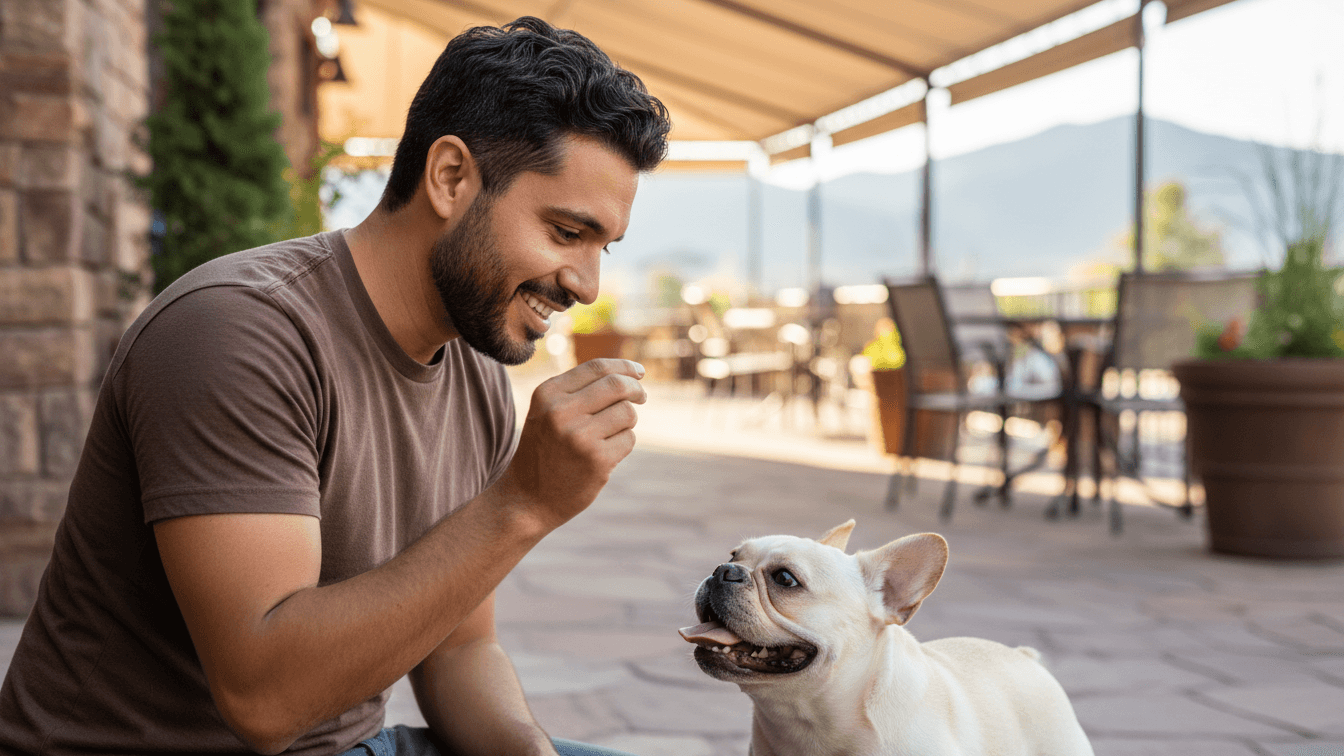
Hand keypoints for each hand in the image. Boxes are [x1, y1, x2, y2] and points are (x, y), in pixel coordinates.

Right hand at [498, 359, 645, 529]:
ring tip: (607, 436)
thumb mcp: (548, 412)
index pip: (598, 367)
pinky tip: (602, 456)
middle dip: (636, 389)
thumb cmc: (545, 450)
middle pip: (617, 385)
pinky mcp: (597, 460)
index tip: (639, 372)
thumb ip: (580, 389)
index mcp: (548, 394)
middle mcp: (560, 411)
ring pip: (627, 412)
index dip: (625, 367)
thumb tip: (630, 374)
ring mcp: (579, 436)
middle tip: (641, 397)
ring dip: (626, 422)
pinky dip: (622, 445)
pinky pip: (628, 439)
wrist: (527, 499)